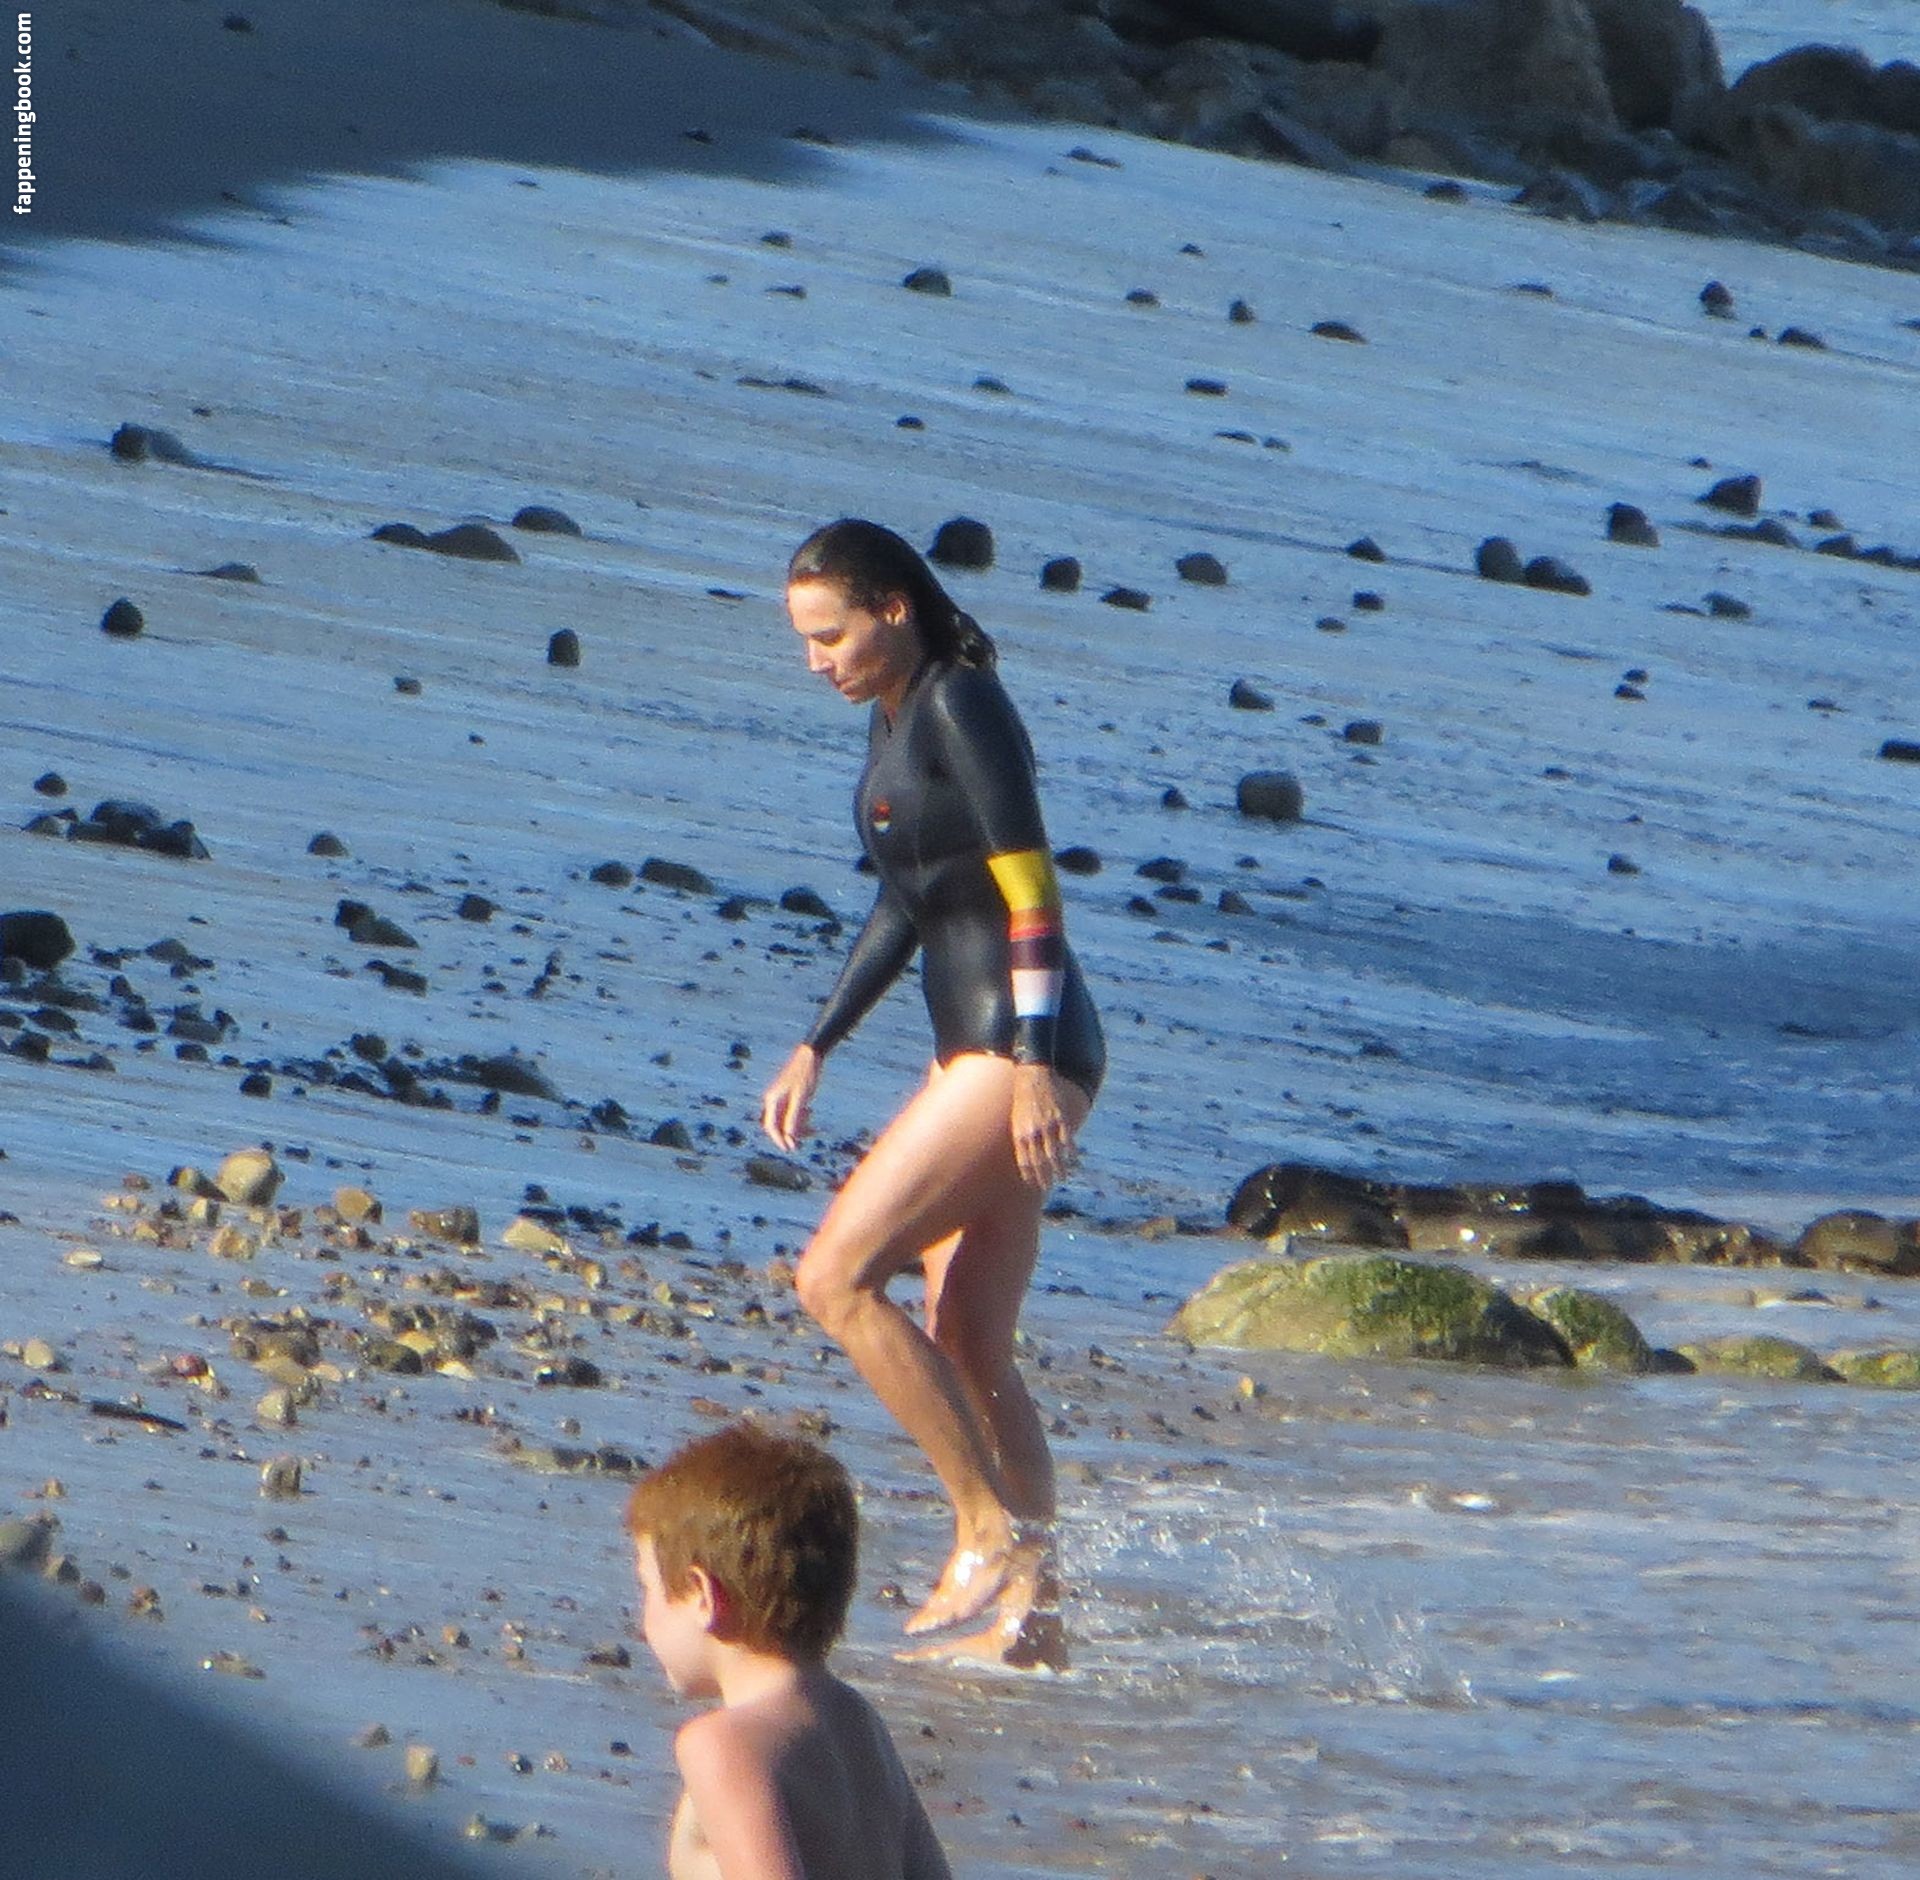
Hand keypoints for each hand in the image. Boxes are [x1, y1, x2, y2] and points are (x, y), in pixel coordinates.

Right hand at [760, 1045, 820, 1151]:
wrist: (811, 1055)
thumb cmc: (805, 1075)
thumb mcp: (801, 1099)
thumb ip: (794, 1118)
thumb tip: (789, 1138)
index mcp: (772, 1100)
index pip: (771, 1127)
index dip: (779, 1140)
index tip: (790, 1149)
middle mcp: (773, 1100)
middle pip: (777, 1125)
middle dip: (788, 1135)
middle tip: (802, 1144)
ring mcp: (780, 1097)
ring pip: (785, 1120)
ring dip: (797, 1125)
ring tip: (812, 1126)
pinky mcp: (788, 1095)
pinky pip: (791, 1112)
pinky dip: (800, 1116)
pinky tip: (810, 1113)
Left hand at [1009, 1063, 1077, 1189]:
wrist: (1031, 1075)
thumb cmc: (1022, 1098)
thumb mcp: (1016, 1119)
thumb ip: (1022, 1137)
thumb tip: (1026, 1156)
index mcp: (1019, 1134)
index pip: (1025, 1162)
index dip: (1030, 1175)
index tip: (1034, 1185)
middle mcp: (1033, 1133)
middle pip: (1039, 1162)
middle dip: (1044, 1177)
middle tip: (1048, 1186)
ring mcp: (1047, 1126)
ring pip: (1054, 1154)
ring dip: (1059, 1169)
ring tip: (1062, 1178)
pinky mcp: (1060, 1118)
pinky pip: (1067, 1140)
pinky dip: (1070, 1152)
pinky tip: (1073, 1160)